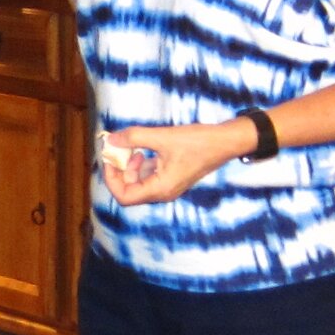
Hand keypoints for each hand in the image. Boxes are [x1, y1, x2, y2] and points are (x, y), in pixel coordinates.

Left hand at [100, 121, 249, 205]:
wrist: (225, 142)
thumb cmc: (197, 142)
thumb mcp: (163, 137)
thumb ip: (134, 138)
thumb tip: (110, 140)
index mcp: (160, 189)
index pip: (124, 196)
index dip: (111, 179)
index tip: (109, 158)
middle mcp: (163, 192)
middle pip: (129, 190)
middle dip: (119, 170)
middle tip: (117, 148)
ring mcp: (168, 186)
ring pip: (138, 182)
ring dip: (129, 165)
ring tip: (131, 145)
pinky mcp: (171, 177)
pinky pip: (149, 175)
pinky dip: (141, 164)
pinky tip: (142, 148)